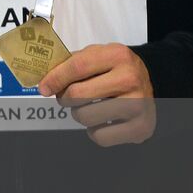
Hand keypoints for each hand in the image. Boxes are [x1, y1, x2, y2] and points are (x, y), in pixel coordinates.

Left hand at [38, 43, 155, 146]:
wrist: (148, 82)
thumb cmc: (116, 69)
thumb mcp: (98, 55)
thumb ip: (71, 63)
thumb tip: (45, 80)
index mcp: (117, 55)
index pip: (77, 67)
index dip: (55, 78)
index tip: (43, 87)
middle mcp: (130, 78)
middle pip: (78, 94)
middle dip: (64, 98)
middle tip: (66, 97)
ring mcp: (138, 105)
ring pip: (86, 117)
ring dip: (78, 114)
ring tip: (87, 107)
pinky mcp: (140, 128)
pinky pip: (100, 137)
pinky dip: (94, 131)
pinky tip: (101, 119)